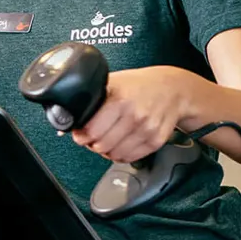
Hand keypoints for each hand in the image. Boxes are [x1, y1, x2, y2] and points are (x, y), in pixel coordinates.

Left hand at [70, 66, 187, 163]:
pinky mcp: (156, 140)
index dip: (82, 135)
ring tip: (106, 141)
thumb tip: (67, 118)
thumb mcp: (112, 82)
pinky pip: (130, 158)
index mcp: (120, 99)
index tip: (80, 134)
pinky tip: (120, 144)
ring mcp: (147, 129)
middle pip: (102, 145)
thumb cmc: (139, 85)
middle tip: (92, 138)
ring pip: (115, 154)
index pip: (92, 130)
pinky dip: (121, 155)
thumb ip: (91, 98)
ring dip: (106, 151)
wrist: (173, 88)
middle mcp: (135, 115)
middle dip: (92, 144)